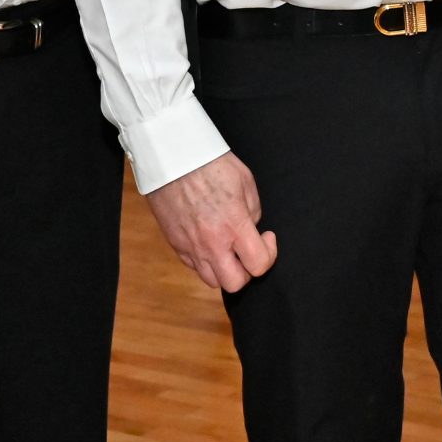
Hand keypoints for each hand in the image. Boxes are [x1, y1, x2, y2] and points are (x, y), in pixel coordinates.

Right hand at [144, 151, 278, 292]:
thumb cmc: (210, 163)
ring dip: (224, 269)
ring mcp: (191, 246)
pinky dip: (205, 260)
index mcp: (234, 226)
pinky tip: (208, 241)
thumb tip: (251, 226)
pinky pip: (193, 266)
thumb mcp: (245, 181)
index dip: (269, 254)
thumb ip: (253, 210)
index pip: (259, 264)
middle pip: (235, 284)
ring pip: (212, 280)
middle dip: (247, 271)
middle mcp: (212, 243)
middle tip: (248, 250)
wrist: (172, 157)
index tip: (266, 237)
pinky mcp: (175, 243)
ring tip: (227, 249)